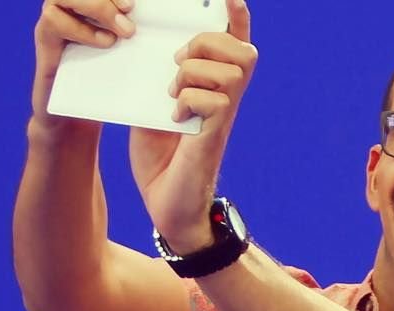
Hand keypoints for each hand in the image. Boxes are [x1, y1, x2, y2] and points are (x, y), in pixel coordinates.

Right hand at [32, 0, 135, 122]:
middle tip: (131, 11)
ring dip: (97, 7)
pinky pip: (54, 21)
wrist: (74, 117)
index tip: (136, 2)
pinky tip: (105, 43)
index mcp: (85, 4)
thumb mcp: (123, 58)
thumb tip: (160, 22)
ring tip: (123, 31)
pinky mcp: (44, 39)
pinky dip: (82, 29)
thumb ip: (132, 35)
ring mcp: (53, 19)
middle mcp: (65, 5)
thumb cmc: (104, 85)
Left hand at [129, 0, 256, 251]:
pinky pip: (215, 100)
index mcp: (212, 91)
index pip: (235, 46)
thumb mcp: (152, 108)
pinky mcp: (213, 137)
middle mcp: (225, 103)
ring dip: (194, 72)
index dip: (236, 18)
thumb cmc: (160, 162)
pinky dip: (190, 100)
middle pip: (243, 51)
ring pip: (229, 71)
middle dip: (208, 43)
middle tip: (178, 61)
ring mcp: (222, 120)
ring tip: (172, 92)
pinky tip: (174, 118)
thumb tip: (150, 49)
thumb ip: (157, 80)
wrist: (167, 208)